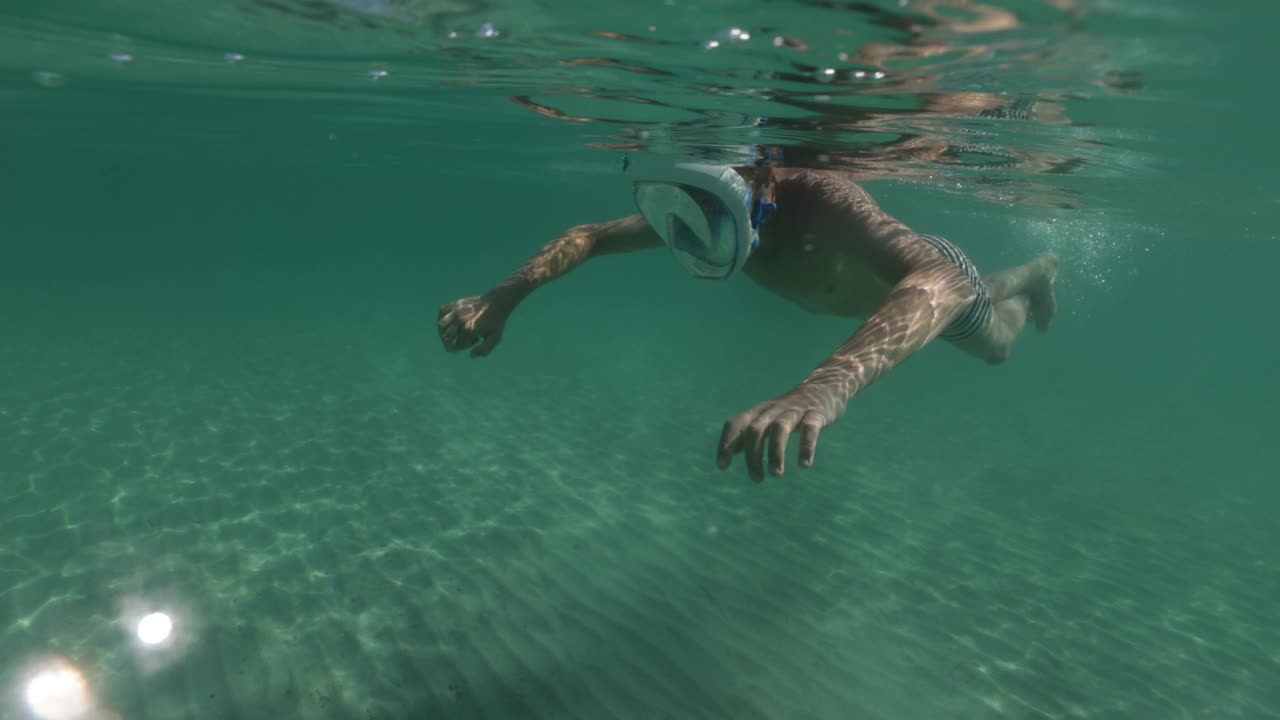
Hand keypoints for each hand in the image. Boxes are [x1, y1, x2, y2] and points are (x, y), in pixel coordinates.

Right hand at [437, 292, 511, 357]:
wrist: (497, 303)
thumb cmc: (496, 322)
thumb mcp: (494, 339)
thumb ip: (483, 350)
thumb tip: (471, 356)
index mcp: (468, 329)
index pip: (458, 345)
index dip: (465, 346)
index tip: (476, 340)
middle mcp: (460, 320)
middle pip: (446, 338)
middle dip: (451, 343)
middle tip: (460, 340)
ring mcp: (456, 311)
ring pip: (441, 326)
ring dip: (445, 332)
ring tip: (454, 332)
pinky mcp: (455, 303)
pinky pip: (442, 311)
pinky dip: (442, 318)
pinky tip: (449, 321)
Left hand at [716, 384, 845, 481]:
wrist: (826, 386)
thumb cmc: (791, 409)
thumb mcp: (767, 418)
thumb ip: (747, 435)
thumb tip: (725, 455)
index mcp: (760, 411)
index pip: (736, 423)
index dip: (726, 443)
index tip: (722, 466)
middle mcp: (774, 410)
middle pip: (755, 429)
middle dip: (752, 456)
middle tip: (757, 479)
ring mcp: (795, 410)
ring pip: (779, 428)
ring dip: (775, 453)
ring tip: (776, 474)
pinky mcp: (816, 414)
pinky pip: (809, 429)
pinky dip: (806, 446)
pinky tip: (804, 464)